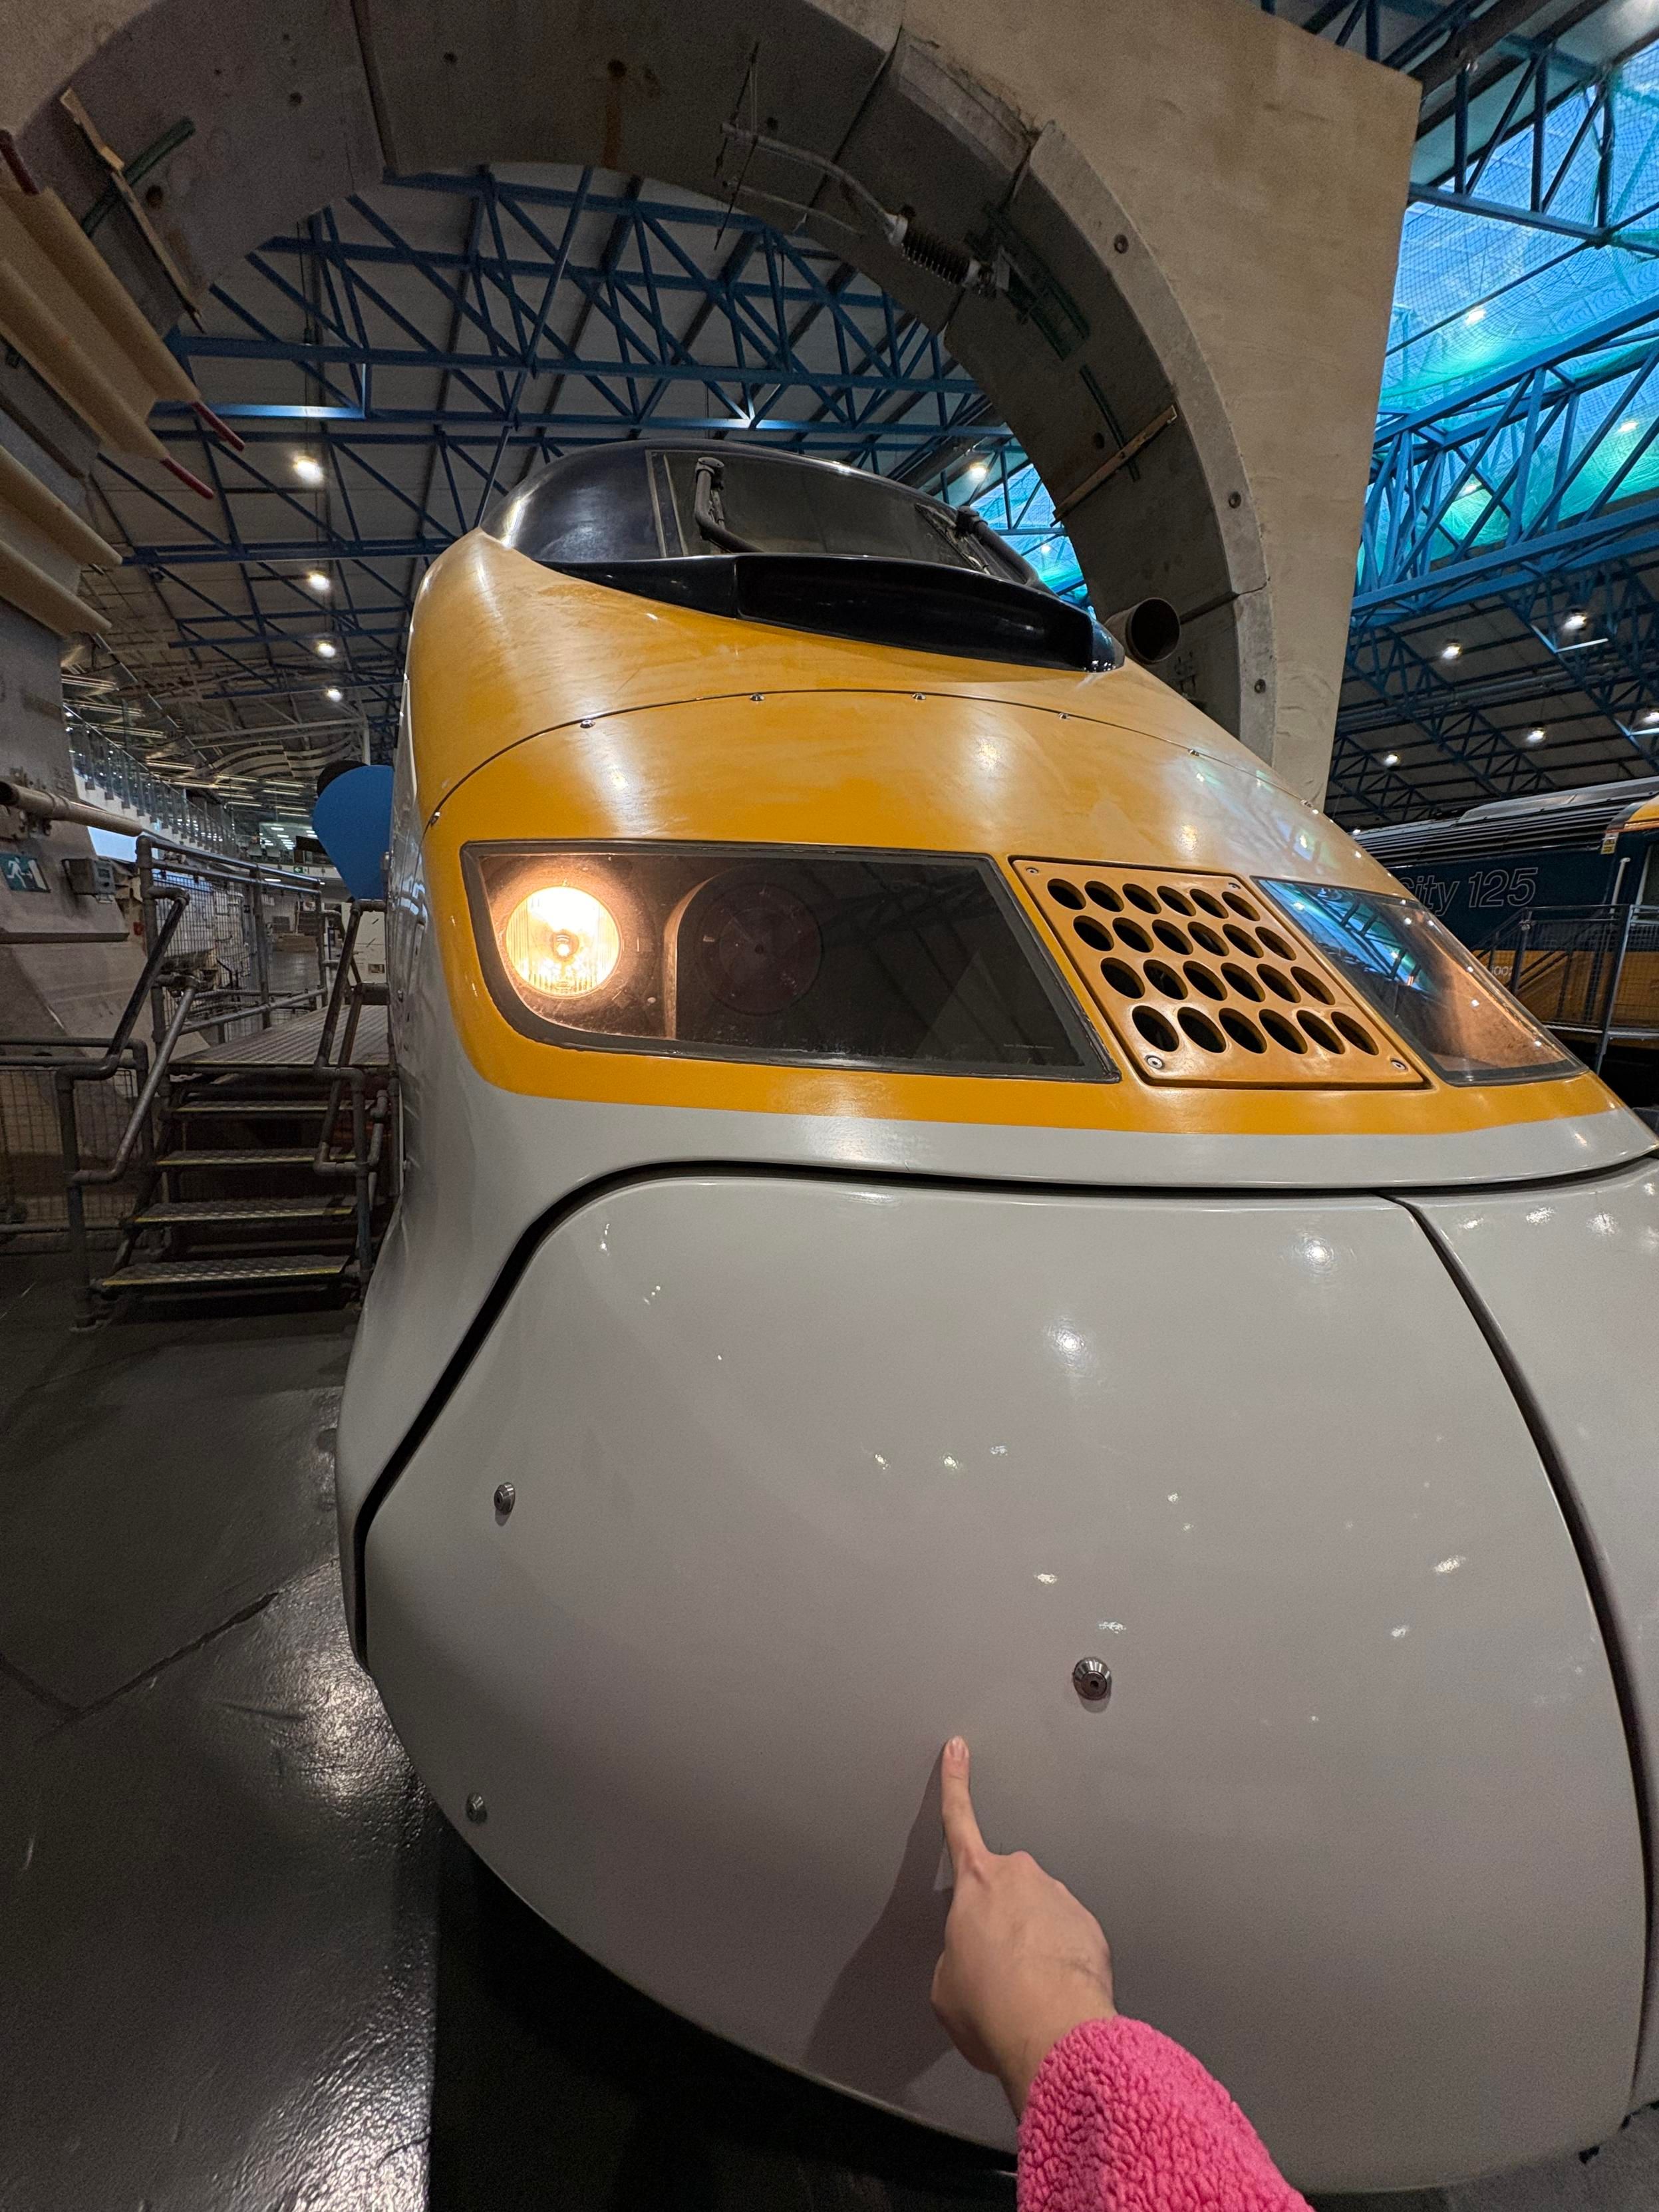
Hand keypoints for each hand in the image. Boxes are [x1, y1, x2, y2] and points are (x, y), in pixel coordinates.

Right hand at [930, 1736, 1115, 2116]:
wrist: (1053, 2032)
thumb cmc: (994, 2007)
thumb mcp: (945, 1984)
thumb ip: (954, 1954)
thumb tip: (969, 1963)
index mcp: (975, 1882)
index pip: (958, 1820)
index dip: (955, 1783)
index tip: (959, 1750)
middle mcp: (1020, 1878)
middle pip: (1003, 1890)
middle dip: (1000, 1922)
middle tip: (995, 1969)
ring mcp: (1060, 1899)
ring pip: (1038, 1917)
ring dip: (1031, 1947)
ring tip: (1025, 1992)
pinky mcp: (1091, 1927)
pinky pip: (1068, 1939)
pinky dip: (1059, 1962)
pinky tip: (1051, 1994)